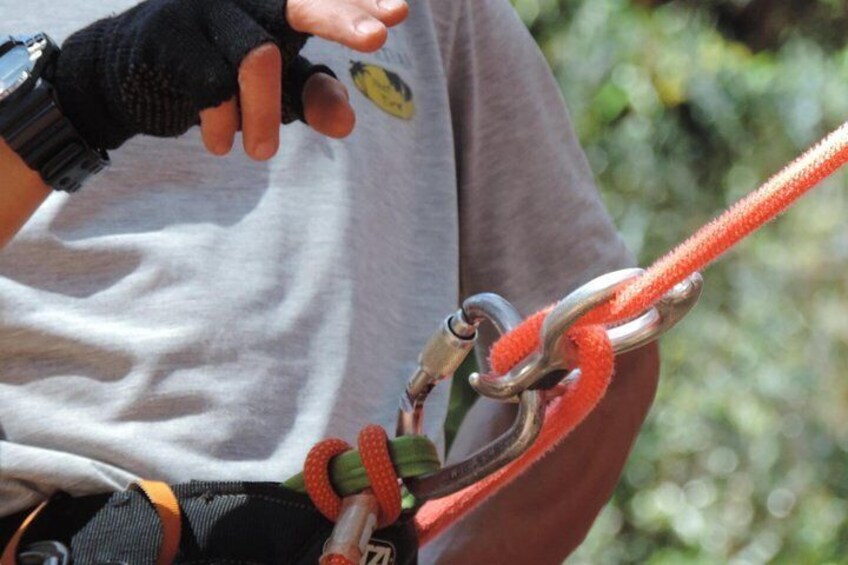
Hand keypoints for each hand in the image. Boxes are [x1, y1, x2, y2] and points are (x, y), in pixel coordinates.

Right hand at [51, 0, 408, 159]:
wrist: (132, 75)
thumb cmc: (220, 74)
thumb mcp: (276, 91)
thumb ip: (313, 98)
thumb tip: (348, 123)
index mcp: (276, 4)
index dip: (360, 2)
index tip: (401, 15)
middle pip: (300, 2)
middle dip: (341, 18)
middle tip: (377, 39)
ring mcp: (206, 9)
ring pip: (258, 58)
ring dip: (264, 116)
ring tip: (261, 154)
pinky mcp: (170, 36)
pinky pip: (211, 86)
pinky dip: (221, 124)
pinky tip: (218, 143)